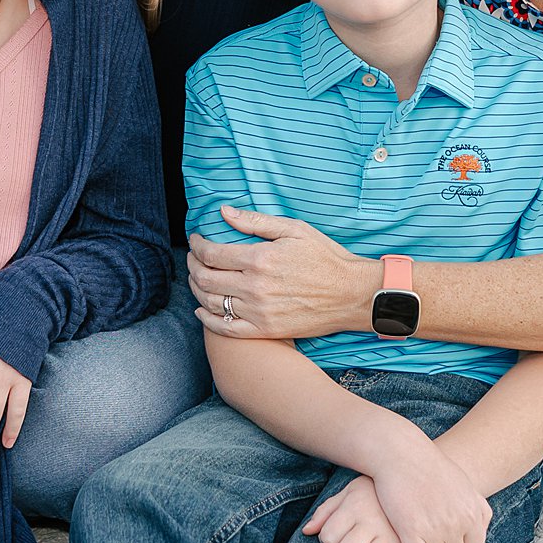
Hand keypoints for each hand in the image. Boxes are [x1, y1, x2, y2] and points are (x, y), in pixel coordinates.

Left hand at [188, 206, 375, 339]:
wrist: (350, 295)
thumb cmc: (325, 258)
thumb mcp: (294, 229)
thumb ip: (255, 221)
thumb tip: (224, 212)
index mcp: (260, 259)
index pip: (212, 253)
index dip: (197, 245)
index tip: (196, 239)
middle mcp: (255, 288)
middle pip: (205, 278)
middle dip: (192, 265)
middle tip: (193, 257)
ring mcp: (259, 312)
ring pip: (211, 302)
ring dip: (196, 289)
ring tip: (196, 278)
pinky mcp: (265, 330)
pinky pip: (226, 329)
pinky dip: (208, 319)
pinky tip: (202, 310)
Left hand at [303, 474, 407, 542]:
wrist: (411, 480)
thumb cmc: (374, 492)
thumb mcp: (348, 493)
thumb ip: (326, 511)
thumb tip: (307, 531)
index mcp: (354, 506)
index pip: (327, 537)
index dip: (328, 539)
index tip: (337, 533)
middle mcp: (371, 521)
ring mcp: (391, 534)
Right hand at [369, 445, 490, 542]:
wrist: (402, 452)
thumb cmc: (430, 466)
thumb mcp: (463, 483)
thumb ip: (477, 506)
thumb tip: (481, 526)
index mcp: (471, 513)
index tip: (445, 541)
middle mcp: (457, 523)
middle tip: (429, 542)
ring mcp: (434, 528)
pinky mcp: (410, 530)